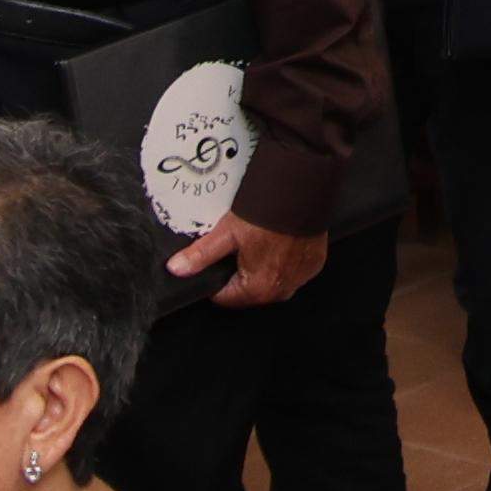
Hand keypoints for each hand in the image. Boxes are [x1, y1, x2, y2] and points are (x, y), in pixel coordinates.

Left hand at [167, 212, 326, 308]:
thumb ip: (200, 255)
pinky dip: (285, 260)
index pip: (226, 298)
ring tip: (261, 242)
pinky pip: (293, 270)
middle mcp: (283, 289)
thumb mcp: (226, 233)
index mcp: (259, 288)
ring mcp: (301, 277)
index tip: (219, 258)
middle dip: (242, 273)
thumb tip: (177, 269)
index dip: (217, 278)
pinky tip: (280, 241)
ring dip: (265, 268)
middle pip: (250, 291)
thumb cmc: (267, 214)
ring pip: (272, 281)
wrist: (303, 193)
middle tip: (241, 246)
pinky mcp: (314, 263)